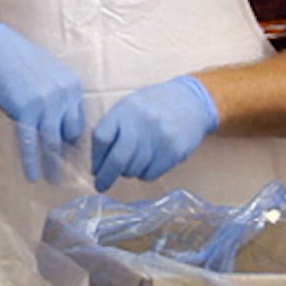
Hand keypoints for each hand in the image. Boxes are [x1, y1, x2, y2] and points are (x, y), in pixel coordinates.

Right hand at [0, 23, 85, 181]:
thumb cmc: (20, 59)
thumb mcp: (49, 74)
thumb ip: (58, 96)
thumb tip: (58, 121)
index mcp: (72, 88)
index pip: (79, 121)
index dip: (73, 139)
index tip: (69, 152)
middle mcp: (64, 97)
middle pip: (71, 133)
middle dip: (67, 152)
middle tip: (64, 169)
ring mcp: (45, 104)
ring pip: (53, 142)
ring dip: (54, 164)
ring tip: (54, 180)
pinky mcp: (25, 110)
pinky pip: (31, 142)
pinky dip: (32, 161)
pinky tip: (32, 175)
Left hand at [91, 75, 218, 192]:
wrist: (191, 100)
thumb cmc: (152, 106)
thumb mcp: (128, 107)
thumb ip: (112, 129)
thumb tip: (98, 164)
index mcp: (125, 110)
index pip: (101, 137)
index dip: (96, 157)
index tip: (95, 169)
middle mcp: (142, 123)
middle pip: (117, 159)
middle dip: (106, 177)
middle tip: (101, 185)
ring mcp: (160, 137)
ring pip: (134, 169)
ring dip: (128, 172)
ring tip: (134, 162)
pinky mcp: (175, 151)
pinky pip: (151, 174)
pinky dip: (145, 174)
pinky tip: (149, 163)